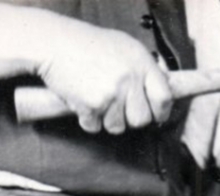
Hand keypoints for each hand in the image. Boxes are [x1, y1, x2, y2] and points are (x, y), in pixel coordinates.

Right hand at [37, 21, 171, 134]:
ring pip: (117, 127)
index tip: (155, 115)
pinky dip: (87, 119)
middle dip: (129, 118)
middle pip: (141, 120)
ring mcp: (111, 93)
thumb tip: (163, 86)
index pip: (164, 98)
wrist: (55, 43)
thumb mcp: (125, 47)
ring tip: (96, 98)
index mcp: (142, 63)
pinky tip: (82, 99)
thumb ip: (144, 68)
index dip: (161, 112)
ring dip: (106, 119)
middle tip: (117, 105)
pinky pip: (95, 127)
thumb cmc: (89, 45)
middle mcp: (129, 79)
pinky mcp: (92, 105)